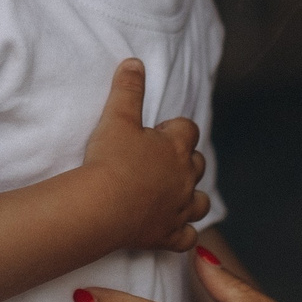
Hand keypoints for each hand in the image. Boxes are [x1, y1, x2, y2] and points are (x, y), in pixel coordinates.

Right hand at [79, 58, 207, 254]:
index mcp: (176, 147)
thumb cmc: (109, 160)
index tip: (155, 132)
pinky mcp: (169, 236)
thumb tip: (135, 63)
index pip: (187, 129)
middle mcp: (185, 178)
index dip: (173, 128)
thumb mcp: (117, 117)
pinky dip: (185, 234)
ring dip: (192, 196)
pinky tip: (175, 231)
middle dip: (184, 160)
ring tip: (173, 193)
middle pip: (197, 164)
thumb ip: (128, 89)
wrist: (101, 207)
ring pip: (200, 202)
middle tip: (156, 161)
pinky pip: (187, 238)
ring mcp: (180, 209)